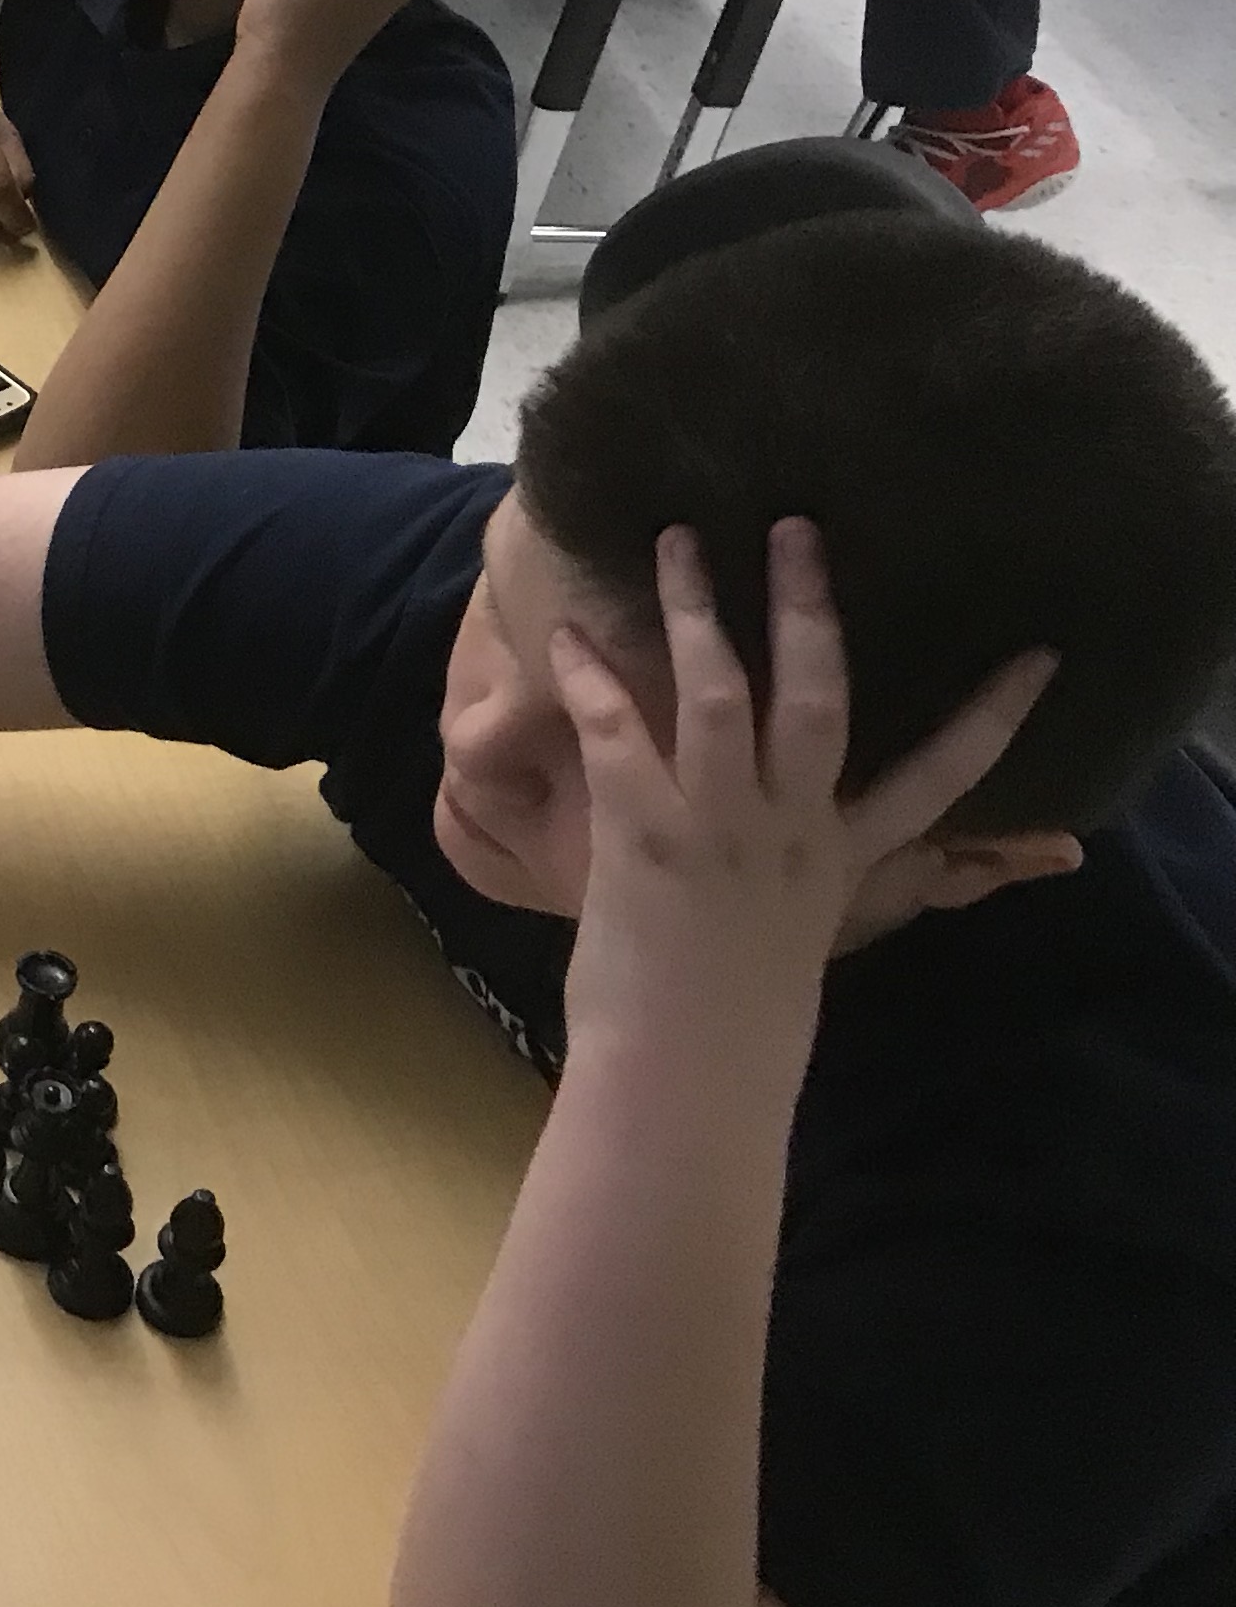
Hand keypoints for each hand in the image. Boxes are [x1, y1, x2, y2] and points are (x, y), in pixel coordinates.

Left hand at [549, 523, 1056, 990]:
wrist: (687, 1081)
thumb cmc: (734, 1021)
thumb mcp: (806, 942)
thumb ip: (831, 887)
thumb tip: (846, 863)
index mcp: (841, 859)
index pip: (942, 779)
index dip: (993, 717)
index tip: (1039, 658)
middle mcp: (794, 830)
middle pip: (820, 694)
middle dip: (808, 605)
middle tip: (797, 525)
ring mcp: (724, 827)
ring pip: (722, 692)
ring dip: (696, 610)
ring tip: (677, 541)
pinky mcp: (648, 834)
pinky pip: (621, 732)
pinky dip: (594, 679)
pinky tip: (568, 636)